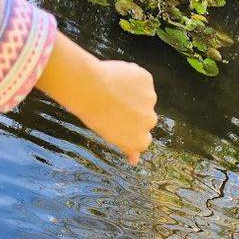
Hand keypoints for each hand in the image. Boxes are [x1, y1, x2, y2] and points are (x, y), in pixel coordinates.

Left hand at [35, 32, 156, 163]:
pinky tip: (118, 79)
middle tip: (115, 107)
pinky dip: (133, 79)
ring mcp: (150, 100)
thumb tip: (135, 160)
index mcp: (140, 140)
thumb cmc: (95, 116)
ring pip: (146, 98)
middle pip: (147, 118)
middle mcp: (149, 122)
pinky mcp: (147, 80)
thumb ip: (127, 146)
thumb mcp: (110, 136)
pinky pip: (143, 80)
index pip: (144, 140)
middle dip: (136, 113)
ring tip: (114, 92)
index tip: (121, 124)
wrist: (89, 89)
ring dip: (135, 95)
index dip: (132, 130)